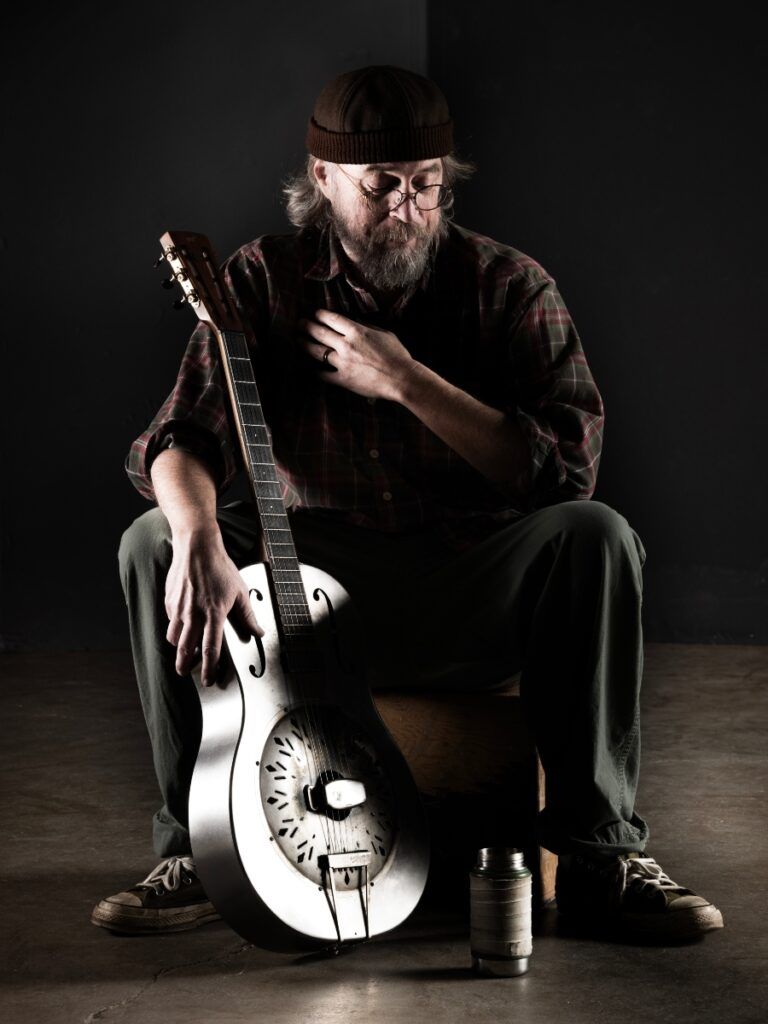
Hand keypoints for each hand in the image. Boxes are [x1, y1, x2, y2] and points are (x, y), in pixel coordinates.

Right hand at [164, 529, 263, 685]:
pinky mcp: (170, 601)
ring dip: (178, 649)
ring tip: (183, 653)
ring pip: (173, 638)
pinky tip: (182, 627)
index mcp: (214, 613)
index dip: (209, 668)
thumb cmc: (220, 568)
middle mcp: (195, 613)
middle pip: (186, 648)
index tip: (208, 680)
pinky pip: (170, 622)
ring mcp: (179, 608)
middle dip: (185, 665)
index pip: (211, 648)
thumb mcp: (240, 592)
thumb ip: (247, 615)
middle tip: (186, 673)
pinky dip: (175, 629)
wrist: (197, 549)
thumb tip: (258, 632)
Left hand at [299, 309, 415, 400]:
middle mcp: (346, 345)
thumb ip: (367, 327)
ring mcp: (343, 363)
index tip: (314, 313)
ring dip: (304, 344)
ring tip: (298, 340)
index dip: (320, 314)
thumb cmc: (397, 355)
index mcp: (357, 331)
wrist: (401, 379)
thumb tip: (355, 322)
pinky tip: (308, 367)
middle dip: (306, 326)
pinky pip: (322, 374)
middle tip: (299, 323)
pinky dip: (314, 370)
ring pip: (316, 351)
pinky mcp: (343, 379)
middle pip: (319, 332)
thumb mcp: (384, 334)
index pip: (332, 319)